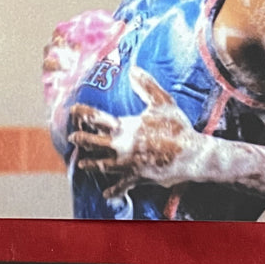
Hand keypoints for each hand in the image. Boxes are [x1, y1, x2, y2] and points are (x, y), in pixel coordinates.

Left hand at [68, 67, 207, 197]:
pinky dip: (114, 190)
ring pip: (102, 165)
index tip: (72, 110)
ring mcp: (127, 164)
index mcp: (125, 126)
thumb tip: (133, 69)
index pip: (97, 118)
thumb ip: (146, 86)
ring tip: (82, 164)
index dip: (83, 113)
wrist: (191, 154)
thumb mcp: (162, 102)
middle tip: (72, 137)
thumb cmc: (177, 127)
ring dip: (91, 164)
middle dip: (82, 139)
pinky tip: (107, 194)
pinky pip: (121, 185)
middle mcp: (122, 146)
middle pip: (94, 143)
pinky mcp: (137, 177)